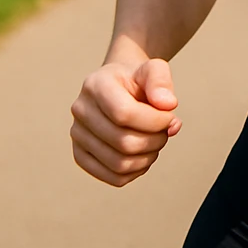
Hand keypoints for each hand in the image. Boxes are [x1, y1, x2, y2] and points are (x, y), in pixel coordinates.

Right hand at [70, 57, 181, 186]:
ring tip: (156, 142)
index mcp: (96, 85)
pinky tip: (144, 156)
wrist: (119, 86)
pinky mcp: (81, 155)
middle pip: (123, 142)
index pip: (124, 113)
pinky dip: (137, 171)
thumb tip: (168, 104)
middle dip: (155, 140)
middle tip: (165, 131)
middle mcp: (81, 110)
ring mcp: (77, 135)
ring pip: (119, 164)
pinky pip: (113, 177)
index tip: (170, 116)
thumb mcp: (154, 69)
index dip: (155, 121)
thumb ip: (161, 81)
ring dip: (148, 158)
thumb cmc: (137, 79)